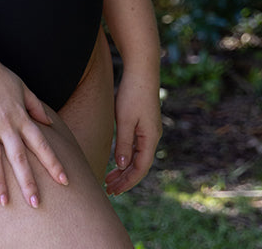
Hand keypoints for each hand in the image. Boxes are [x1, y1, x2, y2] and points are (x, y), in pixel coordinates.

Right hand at [0, 58, 69, 207]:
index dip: (53, 163)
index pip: (41, 144)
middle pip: (20, 158)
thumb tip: (50, 124)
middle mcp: (5, 125)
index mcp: (21, 116)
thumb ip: (35, 106)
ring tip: (4, 202)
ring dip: (0, 182)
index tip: (65, 180)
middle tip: (36, 205)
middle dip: (29, 182)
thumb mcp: (22, 87)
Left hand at [104, 68, 161, 195]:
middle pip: (139, 165)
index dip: (127, 182)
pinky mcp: (144, 122)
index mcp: (150, 138)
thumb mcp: (124, 120)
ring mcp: (149, 130)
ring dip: (124, 168)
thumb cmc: (132, 94)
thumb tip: (122, 165)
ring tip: (110, 178)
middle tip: (108, 188)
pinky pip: (136, 146)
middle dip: (125, 178)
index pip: (140, 168)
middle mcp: (152, 136)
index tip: (114, 190)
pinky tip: (117, 158)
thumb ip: (124, 143)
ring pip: (137, 156)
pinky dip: (126, 155)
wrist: (142, 71)